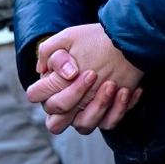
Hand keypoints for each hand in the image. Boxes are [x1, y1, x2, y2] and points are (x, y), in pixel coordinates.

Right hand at [25, 24, 144, 133]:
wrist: (122, 43)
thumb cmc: (91, 41)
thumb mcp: (70, 37)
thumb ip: (50, 50)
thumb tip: (42, 70)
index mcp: (51, 87)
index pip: (36, 96)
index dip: (47, 90)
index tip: (74, 71)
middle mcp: (66, 105)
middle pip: (56, 121)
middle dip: (74, 97)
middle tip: (93, 74)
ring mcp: (85, 113)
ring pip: (84, 126)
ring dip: (99, 106)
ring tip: (112, 84)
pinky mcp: (106, 116)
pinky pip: (109, 123)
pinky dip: (119, 108)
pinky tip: (128, 90)